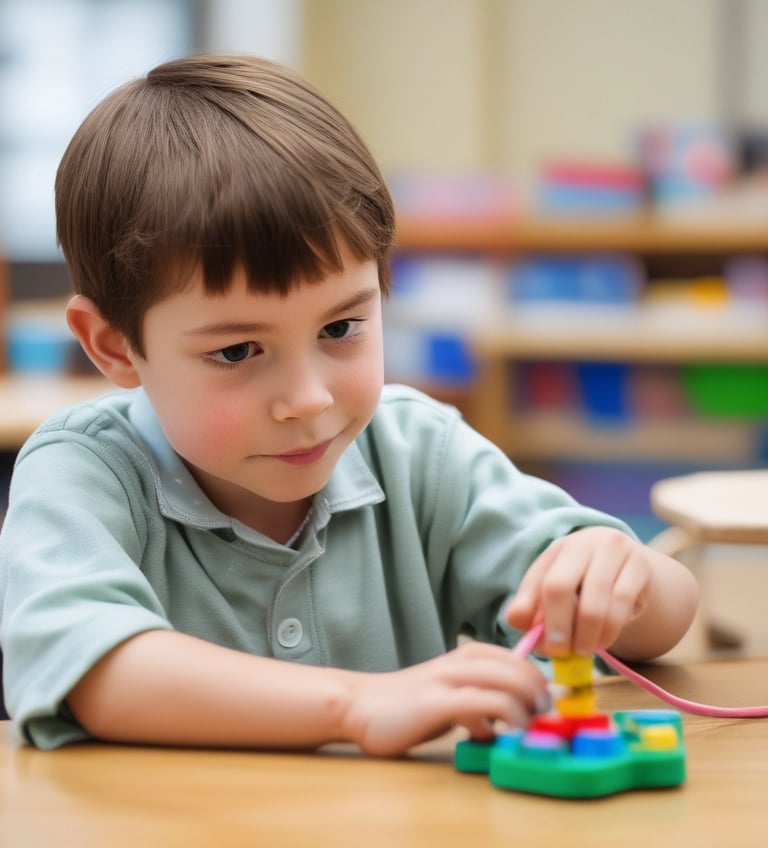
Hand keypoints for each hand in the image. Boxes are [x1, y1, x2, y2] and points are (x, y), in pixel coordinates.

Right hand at [343, 641, 547, 756]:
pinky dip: (507, 717)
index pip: (517, 659)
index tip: (545, 706)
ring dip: (528, 704)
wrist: (361, 705)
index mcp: (467, 655)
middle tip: (544, 717)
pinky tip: (502, 734)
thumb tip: (517, 716)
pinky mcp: (439, 702)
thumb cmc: (409, 706)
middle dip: (540, 692)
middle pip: (519, 667)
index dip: (539, 680)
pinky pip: (488, 703)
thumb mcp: (452, 694)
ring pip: (508, 680)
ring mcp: (450, 680)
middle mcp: (461, 661)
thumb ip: (482, 697)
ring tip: (528, 726)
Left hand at [505, 526, 655, 657]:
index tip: (538, 643)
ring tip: (583, 650)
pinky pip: (621, 605)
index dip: (532, 615)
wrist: (632, 566)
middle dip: (557, 627)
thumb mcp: (558, 587)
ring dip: (586, 636)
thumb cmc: (587, 581)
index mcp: (558, 548)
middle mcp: (584, 543)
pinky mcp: (640, 565)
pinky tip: (604, 641)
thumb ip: (534, 605)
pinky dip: (609, 630)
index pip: (537, 581)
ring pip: (593, 603)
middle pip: (559, 587)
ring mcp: (614, 550)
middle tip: (560, 652)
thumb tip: (515, 620)